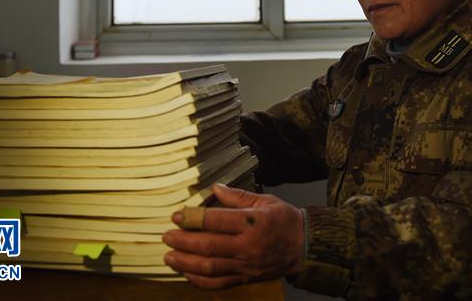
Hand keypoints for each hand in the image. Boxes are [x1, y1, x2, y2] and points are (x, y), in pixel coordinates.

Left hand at [163, 183, 304, 288]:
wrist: (304, 247)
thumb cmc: (284, 220)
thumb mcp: (265, 201)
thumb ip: (238, 196)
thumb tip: (214, 188)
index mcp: (252, 222)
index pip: (216, 221)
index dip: (193, 218)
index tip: (177, 216)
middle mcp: (247, 245)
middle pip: (208, 245)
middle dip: (183, 241)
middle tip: (166, 236)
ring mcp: (245, 265)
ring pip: (210, 267)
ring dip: (186, 262)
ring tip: (169, 256)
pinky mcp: (245, 278)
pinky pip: (218, 283)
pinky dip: (199, 281)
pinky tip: (186, 273)